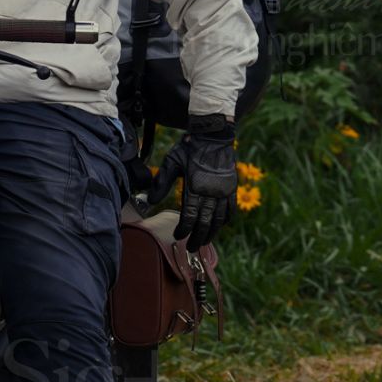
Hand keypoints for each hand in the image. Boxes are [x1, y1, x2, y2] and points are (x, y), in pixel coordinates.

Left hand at [156, 113, 238, 249]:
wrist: (213, 134)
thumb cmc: (190, 147)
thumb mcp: (171, 161)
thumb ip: (162, 182)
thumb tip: (150, 201)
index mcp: (195, 187)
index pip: (189, 216)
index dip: (184, 229)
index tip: (178, 236)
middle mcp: (211, 191)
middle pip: (205, 222)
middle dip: (198, 237)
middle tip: (191, 248)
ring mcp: (224, 190)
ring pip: (219, 219)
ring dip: (212, 233)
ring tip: (205, 242)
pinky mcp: (232, 186)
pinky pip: (231, 208)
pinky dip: (227, 219)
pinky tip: (222, 226)